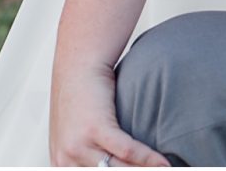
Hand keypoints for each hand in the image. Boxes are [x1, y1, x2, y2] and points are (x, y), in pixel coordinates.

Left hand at [49, 58, 166, 167]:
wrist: (78, 66)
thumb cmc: (81, 98)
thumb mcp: (76, 134)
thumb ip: (87, 156)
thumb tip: (112, 165)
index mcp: (61, 164)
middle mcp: (66, 160)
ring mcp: (78, 146)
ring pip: (120, 170)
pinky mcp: (95, 128)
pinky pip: (127, 151)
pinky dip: (148, 159)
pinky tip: (164, 163)